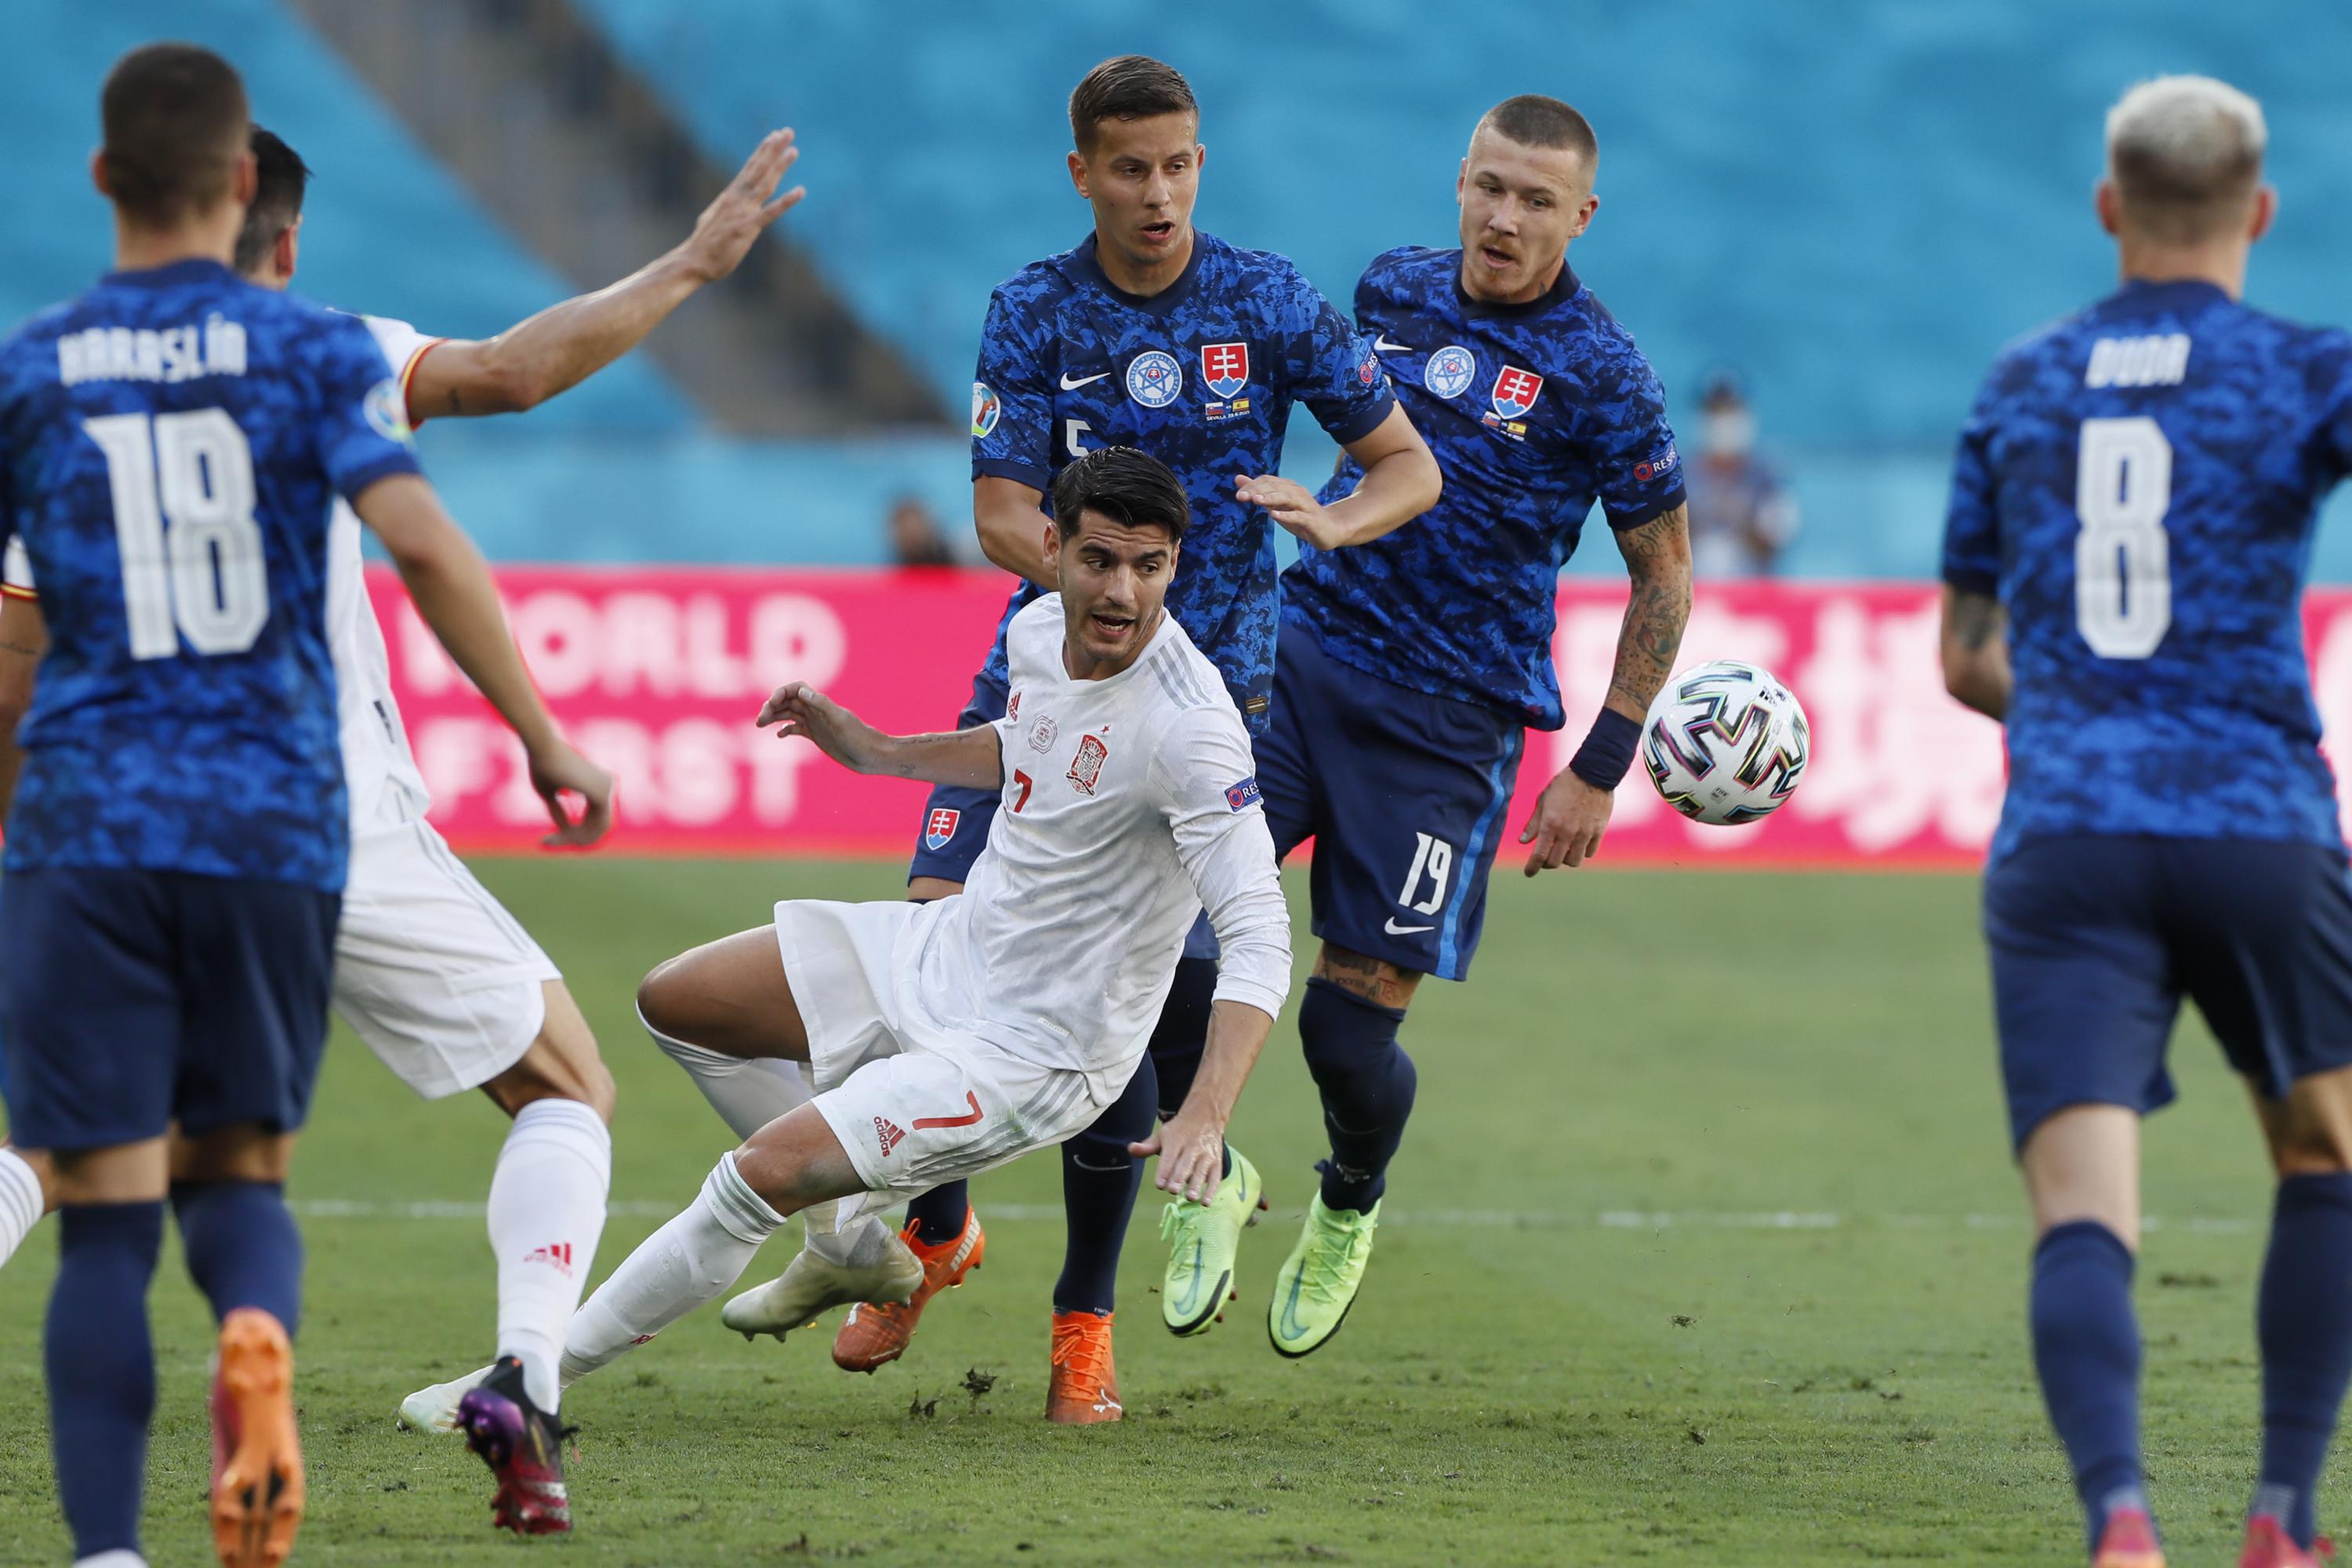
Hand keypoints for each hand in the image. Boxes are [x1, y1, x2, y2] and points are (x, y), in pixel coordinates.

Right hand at [527, 737, 614, 848]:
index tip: (549, 838)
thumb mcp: (548, 793)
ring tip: (550, 838)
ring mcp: (608, 790)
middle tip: (548, 842)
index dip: (574, 832)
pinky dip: (580, 834)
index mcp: (598, 782)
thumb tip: (565, 831)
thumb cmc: (541, 766)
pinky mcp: (602, 795)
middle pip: (599, 825)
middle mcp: (608, 786)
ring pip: (599, 828)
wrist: (541, 748)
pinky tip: (562, 834)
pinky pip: (597, 826)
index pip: (593, 817)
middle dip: (576, 839)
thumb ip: (558, 810)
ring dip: (575, 838)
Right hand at [679, 129, 804, 282]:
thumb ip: (726, 207)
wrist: (693, 261)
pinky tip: (800, 192)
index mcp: (730, 196)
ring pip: (765, 184)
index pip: (749, 167)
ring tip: (794, 150)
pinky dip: (786, 202)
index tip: (774, 135)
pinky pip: (770, 213)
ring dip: (779, 166)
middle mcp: (737, 199)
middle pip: (759, 168)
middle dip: (773, 149)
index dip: (763, 151)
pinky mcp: (747, 229)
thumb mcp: (714, 217)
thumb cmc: (705, 244)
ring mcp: (742, 212)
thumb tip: (728, 200)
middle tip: (788, 131)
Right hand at [755, 681, 879, 771]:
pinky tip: (779, 735)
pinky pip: (796, 728)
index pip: (796, 689)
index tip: (771, 704)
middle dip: (772, 706)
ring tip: (759, 724)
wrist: (871, 756)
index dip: (781, 692)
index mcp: (820, 704)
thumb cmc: (859, 738)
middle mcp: (816, 711)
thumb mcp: (839, 721)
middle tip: (760, 721)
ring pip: (788, 714)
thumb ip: (821, 704)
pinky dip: (785, 729)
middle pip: (788, 701)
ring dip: (773, 717)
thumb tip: (801, 690)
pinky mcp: (816, 736)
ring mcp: (815, 723)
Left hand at [1131, 1107, 1225, 1203]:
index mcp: (1176, 1140)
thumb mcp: (1162, 1135)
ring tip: (1191, 1197)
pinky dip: (1211, 1190)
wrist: (1206, 1117)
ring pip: (1201, 1171)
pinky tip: (1205, 1202)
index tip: (1159, 1185)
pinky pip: (1215, 1177)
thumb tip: (1131, 1149)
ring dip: (1196, 1185)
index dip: (1164, 1171)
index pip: (1169, 1157)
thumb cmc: (1179, 1131)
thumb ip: (1147, 1146)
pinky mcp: (1217, 1162)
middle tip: (1173, 1191)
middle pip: (1185, 1164)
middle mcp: (1192, 1147)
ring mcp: (1206, 1155)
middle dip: (1179, 1178)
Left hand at [1236, 474, 1343, 549]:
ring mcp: (1306, 506)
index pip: (1268, 481)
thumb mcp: (1277, 504)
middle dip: (1258, 491)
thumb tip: (1238, 479)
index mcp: (1288, 487)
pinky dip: (1287, 515)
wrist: (1330, 530)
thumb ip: (1259, 492)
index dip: (1253, 486)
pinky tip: (1274, 515)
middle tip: (1241, 496)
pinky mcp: (1312, 520)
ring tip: (1256, 500)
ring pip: (1288, 497)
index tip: (1239, 495)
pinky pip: (1299, 516)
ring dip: (1271, 498)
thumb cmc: (1300, 516)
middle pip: (1276, 487)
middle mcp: (1298, 493)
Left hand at [1518, 767, 1611, 874]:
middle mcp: (1568, 832)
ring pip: (1573, 861)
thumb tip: (1523, 842)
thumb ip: (1534, 823)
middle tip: (1544, 859)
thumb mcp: (1544, 800)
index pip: (1539, 855)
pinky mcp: (1598, 831)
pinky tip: (1577, 845)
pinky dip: (1581, 852)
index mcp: (1551, 824)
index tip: (1528, 873)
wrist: (1593, 772)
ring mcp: (1585, 833)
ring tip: (1562, 850)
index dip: (1532, 867)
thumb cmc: (1564, 784)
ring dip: (1565, 859)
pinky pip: (1589, 852)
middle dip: (1547, 864)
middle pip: (1555, 862)